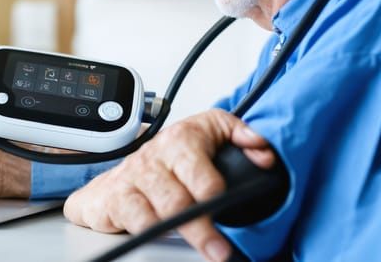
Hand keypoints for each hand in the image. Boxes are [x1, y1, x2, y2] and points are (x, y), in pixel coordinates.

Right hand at [63, 109, 275, 261]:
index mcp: (182, 139)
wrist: (121, 172)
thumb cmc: (169, 156)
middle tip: (219, 250)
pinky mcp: (117, 198)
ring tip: (205, 249)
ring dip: (182, 234)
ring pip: (160, 212)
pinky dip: (149, 231)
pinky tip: (163, 236)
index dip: (217, 195)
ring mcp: (135, 178)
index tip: (227, 208)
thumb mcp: (209, 131)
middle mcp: (156, 157)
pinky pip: (135, 220)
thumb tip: (263, 152)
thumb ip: (239, 135)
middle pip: (180, 200)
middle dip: (202, 229)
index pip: (203, 173)